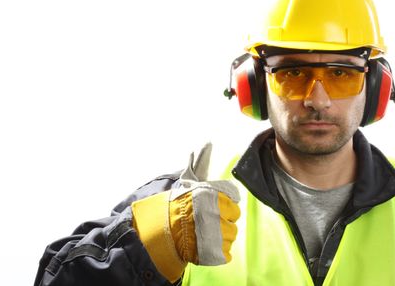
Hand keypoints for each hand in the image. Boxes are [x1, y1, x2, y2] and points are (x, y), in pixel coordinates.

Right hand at [131, 143, 239, 281]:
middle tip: (207, 221)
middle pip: (234, 218)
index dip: (224, 205)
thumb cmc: (178, 204)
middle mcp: (218, 213)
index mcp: (215, 195)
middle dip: (222, 220)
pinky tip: (206, 246)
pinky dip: (219, 251)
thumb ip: (201, 163)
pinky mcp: (215, 252)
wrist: (161, 230)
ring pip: (231, 235)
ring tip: (205, 233)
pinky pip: (227, 252)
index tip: (212, 207)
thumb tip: (207, 142)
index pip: (234, 202)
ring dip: (220, 236)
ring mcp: (218, 234)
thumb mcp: (190, 181)